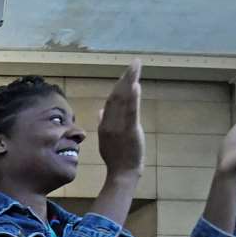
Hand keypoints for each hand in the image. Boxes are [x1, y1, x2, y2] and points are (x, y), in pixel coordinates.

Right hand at [97, 61, 144, 177]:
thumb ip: (103, 122)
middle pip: (117, 96)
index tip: (126, 73)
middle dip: (126, 78)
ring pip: (123, 100)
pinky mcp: (130, 130)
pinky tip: (135, 85)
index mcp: (106, 123)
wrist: (121, 173)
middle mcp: (110, 122)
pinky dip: (132, 98)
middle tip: (134, 62)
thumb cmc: (116, 158)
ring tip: (135, 67)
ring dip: (130, 82)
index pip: (112, 100)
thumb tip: (100, 110)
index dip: (119, 85)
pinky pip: (130, 112)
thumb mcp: (106, 139)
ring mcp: (119, 125)